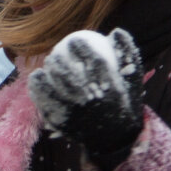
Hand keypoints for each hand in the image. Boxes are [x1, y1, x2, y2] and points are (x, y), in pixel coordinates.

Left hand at [28, 28, 144, 170]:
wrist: (117, 140)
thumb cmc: (125, 104)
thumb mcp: (134, 81)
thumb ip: (127, 54)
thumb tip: (116, 30)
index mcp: (111, 90)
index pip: (94, 63)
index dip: (82, 49)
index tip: (75, 41)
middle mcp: (92, 101)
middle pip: (70, 75)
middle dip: (59, 61)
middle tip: (56, 54)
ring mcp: (77, 114)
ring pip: (56, 89)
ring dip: (47, 75)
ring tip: (45, 66)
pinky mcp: (65, 124)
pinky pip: (47, 104)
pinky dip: (39, 91)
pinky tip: (36, 80)